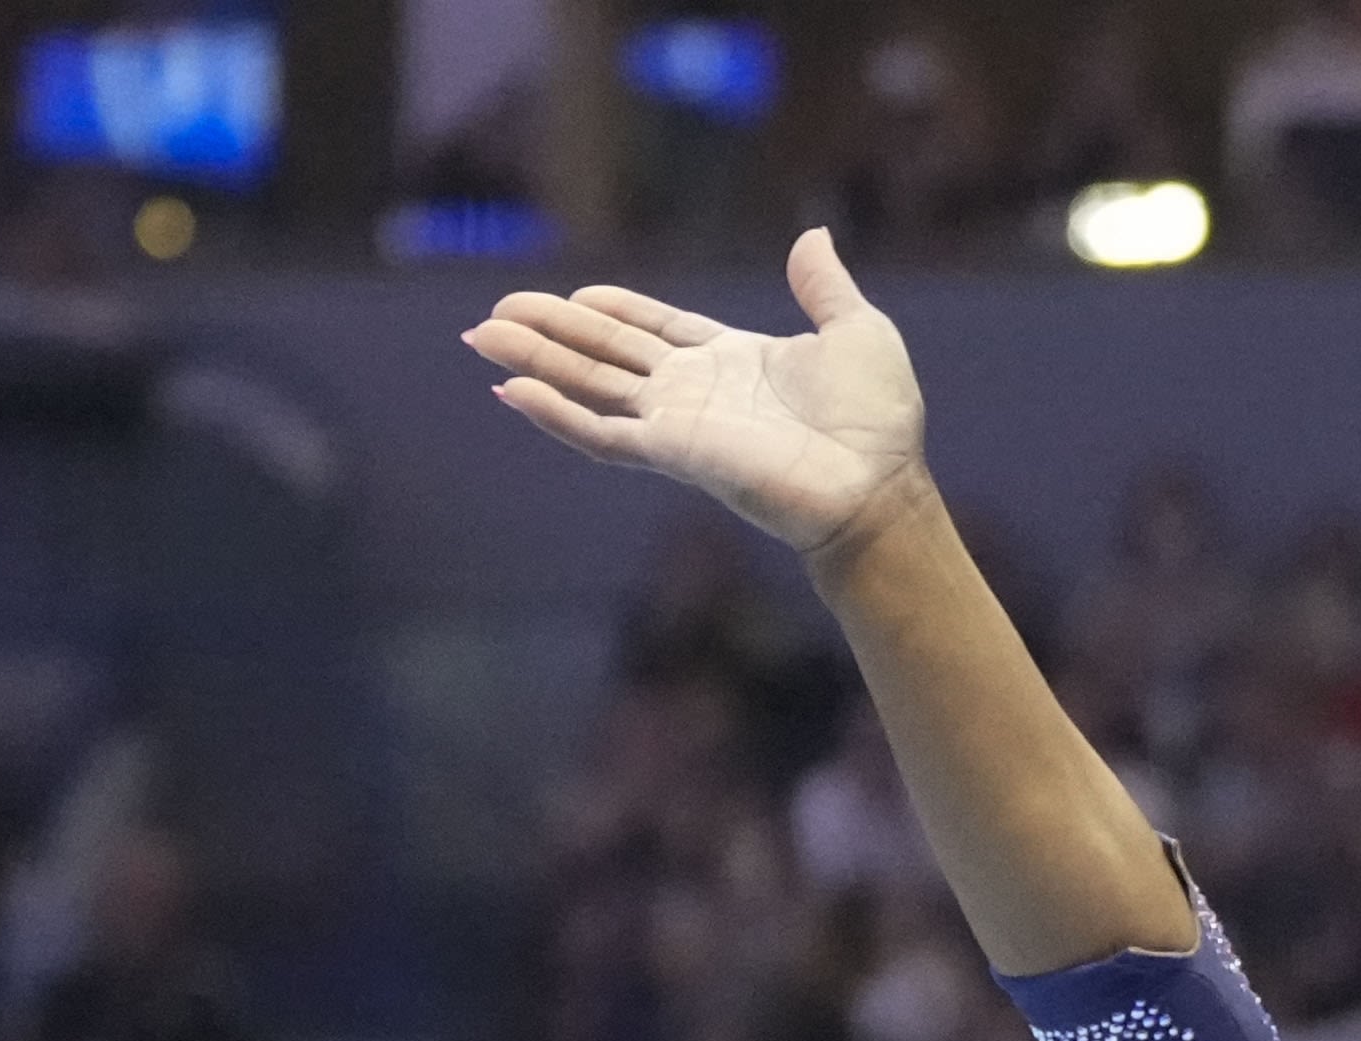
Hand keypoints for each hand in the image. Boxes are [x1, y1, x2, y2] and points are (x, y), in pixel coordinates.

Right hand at [464, 230, 927, 561]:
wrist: (878, 484)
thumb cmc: (878, 421)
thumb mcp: (857, 331)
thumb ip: (823, 287)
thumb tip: (812, 236)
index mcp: (733, 361)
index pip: (656, 331)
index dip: (615, 312)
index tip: (576, 297)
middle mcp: (696, 392)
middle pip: (607, 355)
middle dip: (552, 332)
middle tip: (496, 312)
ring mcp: (679, 424)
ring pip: (589, 387)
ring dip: (535, 362)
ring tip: (482, 338)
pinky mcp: (672, 453)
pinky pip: (601, 434)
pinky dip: (555, 414)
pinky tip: (511, 392)